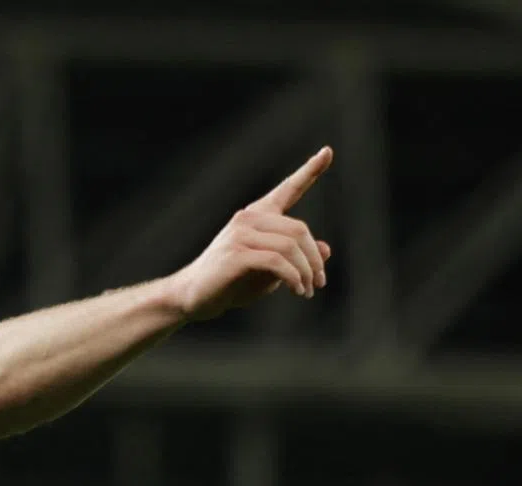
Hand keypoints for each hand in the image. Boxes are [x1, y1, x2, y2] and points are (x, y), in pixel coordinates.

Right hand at [167, 146, 332, 320]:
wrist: (193, 297)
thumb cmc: (230, 283)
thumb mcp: (269, 271)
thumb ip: (295, 258)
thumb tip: (326, 250)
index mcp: (257, 216)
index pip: (287, 189)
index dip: (309, 171)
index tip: (327, 152)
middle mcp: (249, 218)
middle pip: (298, 229)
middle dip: (314, 260)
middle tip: (319, 283)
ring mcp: (240, 234)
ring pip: (290, 246)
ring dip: (305, 271)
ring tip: (307, 291)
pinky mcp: (236, 254)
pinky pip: (277, 261)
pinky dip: (292, 277)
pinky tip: (296, 290)